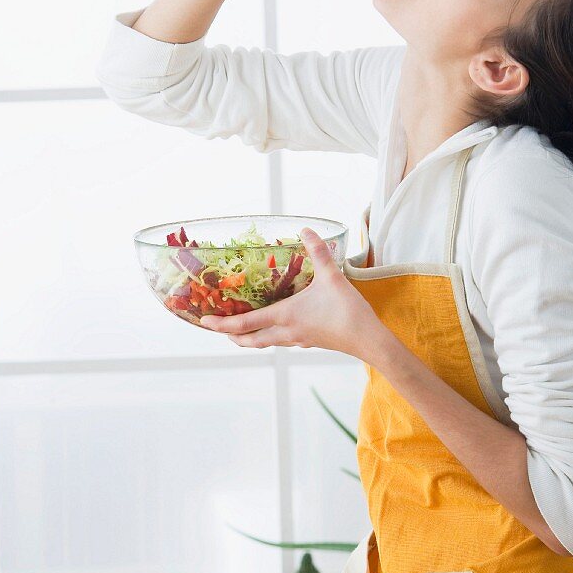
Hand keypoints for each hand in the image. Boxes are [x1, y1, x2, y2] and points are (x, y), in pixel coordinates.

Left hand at [199, 227, 380, 356]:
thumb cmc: (347, 311)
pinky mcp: (308, 342)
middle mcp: (286, 331)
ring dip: (248, 338)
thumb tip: (306, 230)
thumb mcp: (332, 277)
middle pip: (249, 340)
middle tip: (217, 328)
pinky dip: (268, 336)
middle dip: (230, 336)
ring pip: (264, 342)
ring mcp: (297, 339)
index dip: (221, 325)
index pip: (245, 324)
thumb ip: (318, 252)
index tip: (204, 323)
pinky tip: (275, 326)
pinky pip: (280, 340)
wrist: (368, 340)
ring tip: (239, 329)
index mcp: (285, 316)